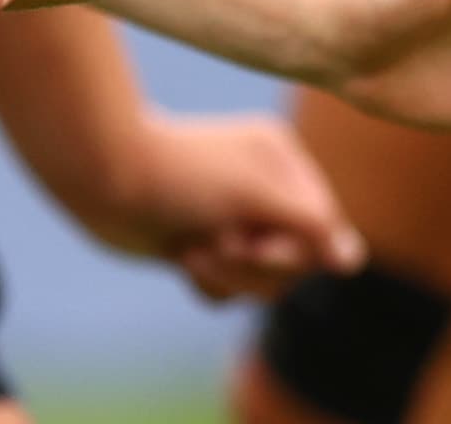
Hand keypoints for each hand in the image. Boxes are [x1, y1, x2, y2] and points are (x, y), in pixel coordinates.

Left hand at [69, 111, 365, 302]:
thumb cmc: (178, 175)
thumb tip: (351, 261)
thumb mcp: (253, 195)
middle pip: (298, 262)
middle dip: (254, 266)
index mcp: (282, 159)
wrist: (99, 176)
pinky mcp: (205, 244)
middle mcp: (264, 187)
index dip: (294, 250)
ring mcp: (234, 217)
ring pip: (265, 283)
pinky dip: (209, 284)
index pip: (325, 230)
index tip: (255, 242)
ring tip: (192, 252)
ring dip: (229, 277)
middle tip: (215, 243)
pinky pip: (232, 291)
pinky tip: (182, 259)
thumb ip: (310, 227)